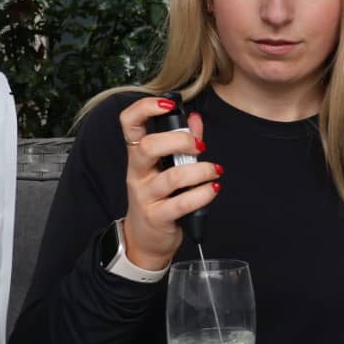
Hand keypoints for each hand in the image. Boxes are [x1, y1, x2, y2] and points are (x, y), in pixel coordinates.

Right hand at [119, 96, 220, 269]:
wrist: (146, 240)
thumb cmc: (159, 198)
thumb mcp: (166, 167)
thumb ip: (183, 142)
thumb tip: (196, 119)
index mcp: (137, 155)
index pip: (128, 123)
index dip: (144, 108)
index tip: (168, 104)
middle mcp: (137, 173)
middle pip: (148, 146)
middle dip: (180, 141)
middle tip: (200, 147)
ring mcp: (145, 196)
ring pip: (171, 177)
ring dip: (200, 171)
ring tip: (215, 171)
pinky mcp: (158, 218)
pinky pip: (181, 204)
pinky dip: (202, 194)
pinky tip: (212, 189)